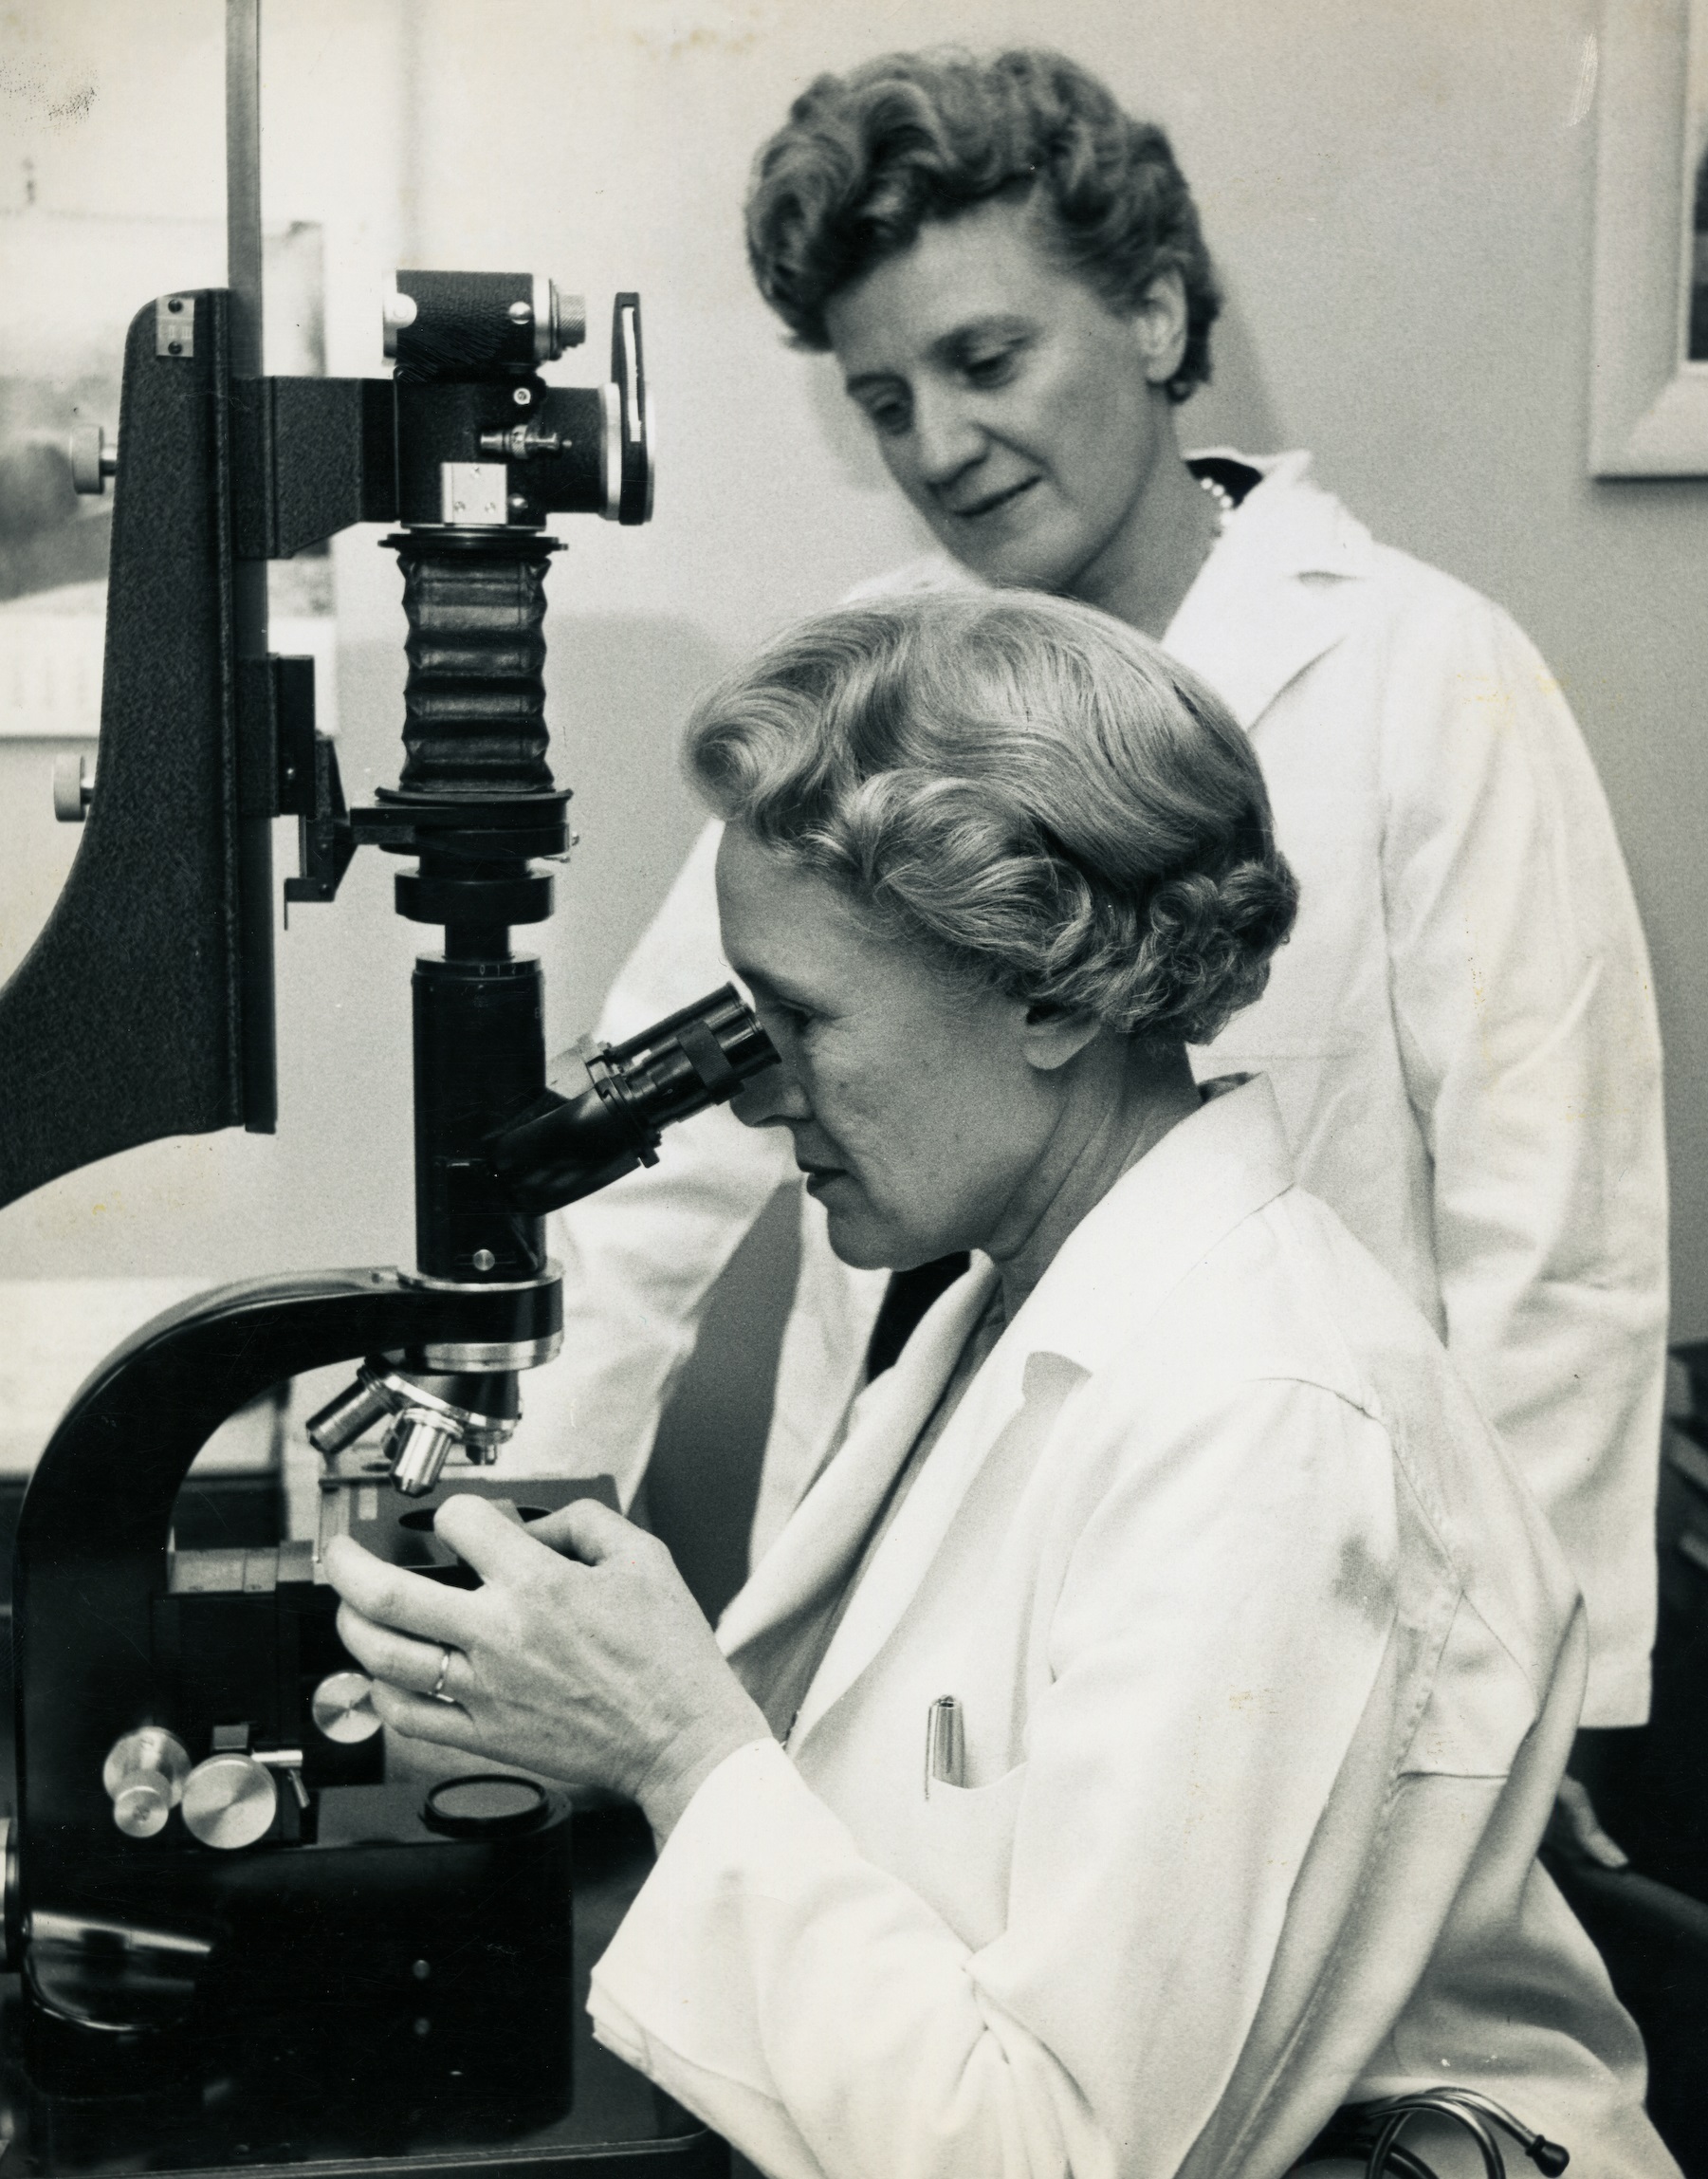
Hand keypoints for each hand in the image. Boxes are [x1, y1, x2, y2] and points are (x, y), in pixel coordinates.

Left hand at [323, 1496, 770, 1837]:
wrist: (681, 1738)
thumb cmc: (669, 1655)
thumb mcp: (644, 1557)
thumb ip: (583, 1522)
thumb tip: (533, 1525)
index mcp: (539, 1585)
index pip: (460, 1524)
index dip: (455, 1509)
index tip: (459, 1518)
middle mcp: (500, 1636)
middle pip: (388, 1594)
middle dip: (348, 1563)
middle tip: (340, 1552)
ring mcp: (484, 1691)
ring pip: (384, 1656)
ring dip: (350, 1625)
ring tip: (348, 1607)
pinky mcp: (483, 1735)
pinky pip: (408, 1717)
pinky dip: (380, 1692)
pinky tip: (380, 1674)